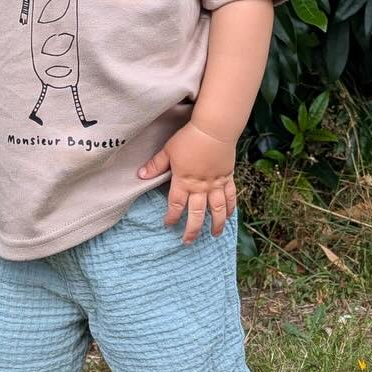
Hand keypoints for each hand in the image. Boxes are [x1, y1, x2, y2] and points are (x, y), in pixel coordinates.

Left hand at [135, 121, 237, 243]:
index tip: (168, 225)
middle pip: (196, 214)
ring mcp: (216, 184)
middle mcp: (200, 187)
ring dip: (216, 224)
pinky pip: (230, 196)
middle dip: (192, 229)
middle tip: (188, 241)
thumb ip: (156, 165)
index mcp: (183, 181)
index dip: (171, 217)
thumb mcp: (168, 150)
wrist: (214, 129)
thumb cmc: (189, 138)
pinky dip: (231, 207)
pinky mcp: (228, 177)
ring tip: (214, 235)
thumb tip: (140, 175)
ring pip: (217, 210)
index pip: (176, 205)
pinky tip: (230, 216)